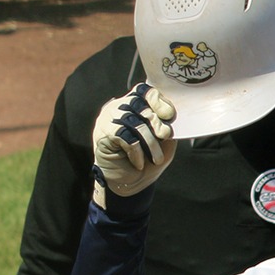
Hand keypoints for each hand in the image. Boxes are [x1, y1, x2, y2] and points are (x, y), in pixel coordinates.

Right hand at [92, 84, 176, 202]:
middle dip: (156, 121)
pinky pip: (123, 136)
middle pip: (139, 104)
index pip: (144, 91)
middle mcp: (119, 108)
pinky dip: (135, 152)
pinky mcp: (102, 133)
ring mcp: (108, 119)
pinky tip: (139, 163)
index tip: (169, 115)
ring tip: (156, 158)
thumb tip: (172, 116)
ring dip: (149, 142)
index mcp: (134, 105)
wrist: (129, 184)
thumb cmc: (147, 161)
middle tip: (165, 136)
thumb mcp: (164, 144)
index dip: (158, 100)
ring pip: (133, 121)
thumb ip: (167, 127)